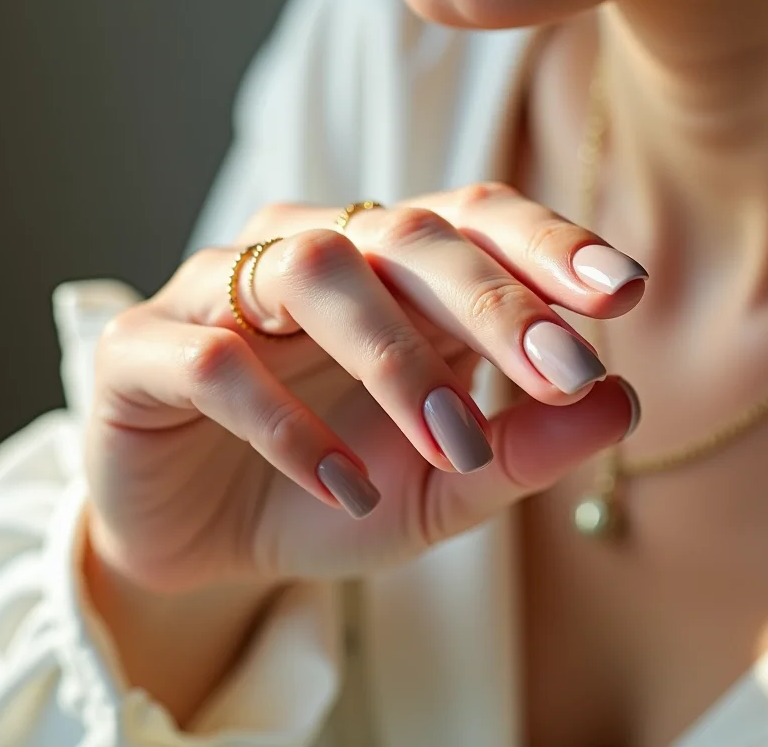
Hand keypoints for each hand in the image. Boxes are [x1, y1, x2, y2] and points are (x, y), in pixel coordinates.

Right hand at [86, 183, 645, 593]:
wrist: (197, 547)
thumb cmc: (326, 495)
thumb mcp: (439, 490)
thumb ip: (521, 451)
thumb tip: (622, 403)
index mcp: (387, 272)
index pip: (473, 220)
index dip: (547, 245)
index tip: (625, 293)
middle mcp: (306, 254)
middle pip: (405, 234)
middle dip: (496, 301)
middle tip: (565, 371)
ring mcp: (219, 294)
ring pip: (312, 269)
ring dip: (395, 358)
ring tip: (454, 447)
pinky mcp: (142, 351)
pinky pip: (216, 361)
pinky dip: (286, 424)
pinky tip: (341, 487)